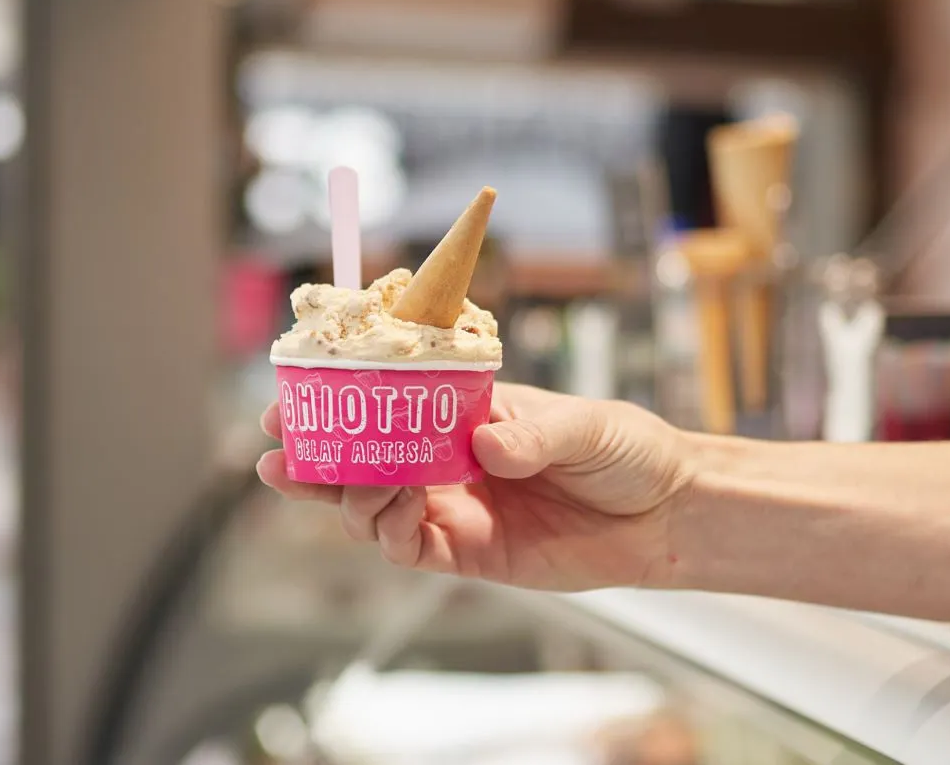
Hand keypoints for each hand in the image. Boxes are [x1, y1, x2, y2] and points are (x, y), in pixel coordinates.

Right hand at [257, 383, 696, 590]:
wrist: (668, 515)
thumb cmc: (629, 453)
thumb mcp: (584, 427)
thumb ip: (532, 435)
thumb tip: (483, 443)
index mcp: (463, 413)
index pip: (385, 403)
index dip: (338, 401)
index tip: (296, 395)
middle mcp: (447, 460)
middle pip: (359, 459)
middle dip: (314, 458)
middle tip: (280, 453)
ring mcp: (453, 508)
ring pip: (370, 506)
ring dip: (348, 496)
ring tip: (353, 482)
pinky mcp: (468, 554)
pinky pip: (407, 548)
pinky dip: (389, 533)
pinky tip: (395, 513)